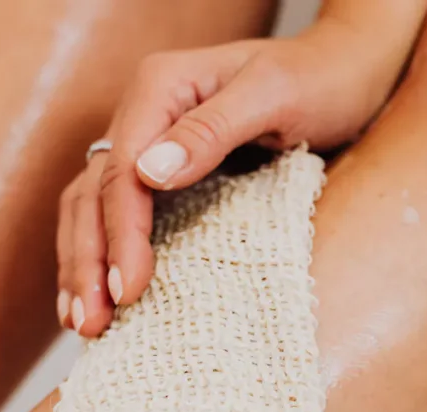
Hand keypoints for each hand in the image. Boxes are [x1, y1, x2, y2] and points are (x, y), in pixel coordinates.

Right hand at [56, 23, 398, 335]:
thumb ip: (213, 130)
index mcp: (161, 88)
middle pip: (94, 193)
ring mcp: (149, 143)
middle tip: (91, 324)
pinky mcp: (164, 172)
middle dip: (87, 260)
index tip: (128, 290)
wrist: (344, 70)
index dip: (121, 234)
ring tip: (84, 324)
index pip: (122, 171)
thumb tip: (151, 175)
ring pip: (93, 206)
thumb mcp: (274, 96)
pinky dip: (103, 252)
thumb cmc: (317, 79)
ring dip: (83, 264)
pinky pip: (118, 212)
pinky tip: (98, 293)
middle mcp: (144, 114)